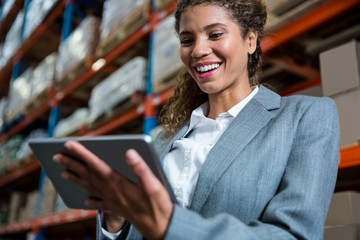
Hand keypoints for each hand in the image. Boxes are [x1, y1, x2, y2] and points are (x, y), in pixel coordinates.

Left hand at [53, 141, 172, 238]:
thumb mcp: (154, 184)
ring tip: (63, 173)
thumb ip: (140, 168)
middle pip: (88, 176)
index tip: (70, 145)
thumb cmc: (158, 206)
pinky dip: (91, 200)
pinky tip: (86, 200)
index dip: (82, 154)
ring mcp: (113, 202)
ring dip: (76, 179)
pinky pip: (100, 203)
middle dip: (72, 164)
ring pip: (90, 188)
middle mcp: (112, 192)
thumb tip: (128, 152)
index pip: (96, 165)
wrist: (160, 228)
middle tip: (57, 156)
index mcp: (119, 183)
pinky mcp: (118, 209)